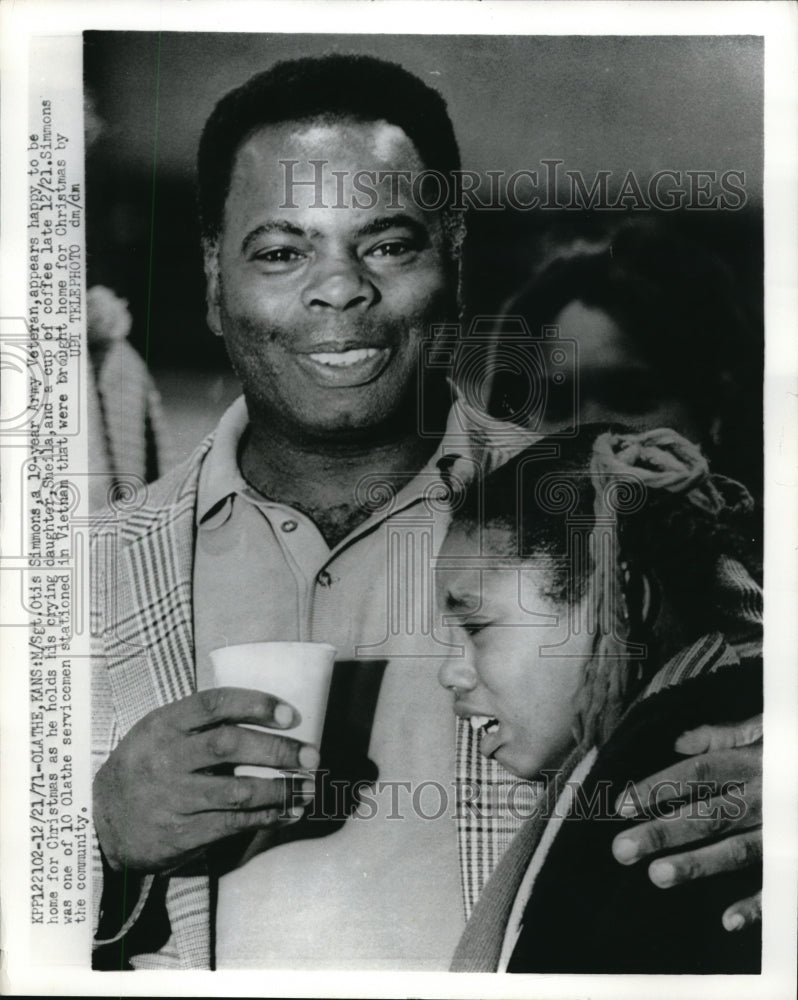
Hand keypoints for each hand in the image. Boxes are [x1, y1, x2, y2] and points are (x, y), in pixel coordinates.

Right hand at [93, 687, 319, 872]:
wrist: (103, 821)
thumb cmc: (146, 765)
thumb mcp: (159, 732)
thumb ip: (200, 723)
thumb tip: (269, 714)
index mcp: (164, 724)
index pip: (214, 704)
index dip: (256, 705)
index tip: (291, 714)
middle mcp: (167, 757)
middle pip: (230, 746)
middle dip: (278, 750)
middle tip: (312, 755)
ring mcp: (173, 797)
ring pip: (237, 791)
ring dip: (281, 789)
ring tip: (309, 787)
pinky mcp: (181, 832)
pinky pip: (233, 823)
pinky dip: (267, 818)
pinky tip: (289, 812)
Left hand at [611, 714, 761, 930]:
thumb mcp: (771, 729)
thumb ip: (725, 735)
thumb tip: (678, 741)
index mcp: (754, 762)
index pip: (697, 773)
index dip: (659, 787)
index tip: (620, 805)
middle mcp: (766, 796)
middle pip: (707, 814)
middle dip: (663, 831)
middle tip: (622, 850)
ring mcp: (785, 829)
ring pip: (737, 850)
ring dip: (697, 865)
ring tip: (658, 876)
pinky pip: (780, 885)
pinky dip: (757, 904)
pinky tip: (728, 920)